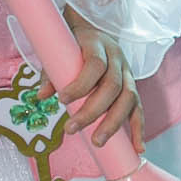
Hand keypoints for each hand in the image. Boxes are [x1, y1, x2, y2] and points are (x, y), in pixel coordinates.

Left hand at [61, 16, 141, 151]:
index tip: (62, 100)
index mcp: (98, 45)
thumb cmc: (73, 46)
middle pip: (112, 86)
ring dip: (113, 123)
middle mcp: (117, 59)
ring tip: (97, 141)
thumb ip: (51, 74)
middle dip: (92, 111)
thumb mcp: (59, 53)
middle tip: (71, 129)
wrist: (92, 32)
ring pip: (128, 98)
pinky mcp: (132, 87)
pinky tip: (137, 147)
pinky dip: (139, 128)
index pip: (95, 65)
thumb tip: (41, 96)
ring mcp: (128, 73)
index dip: (80, 84)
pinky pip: (139, 108)